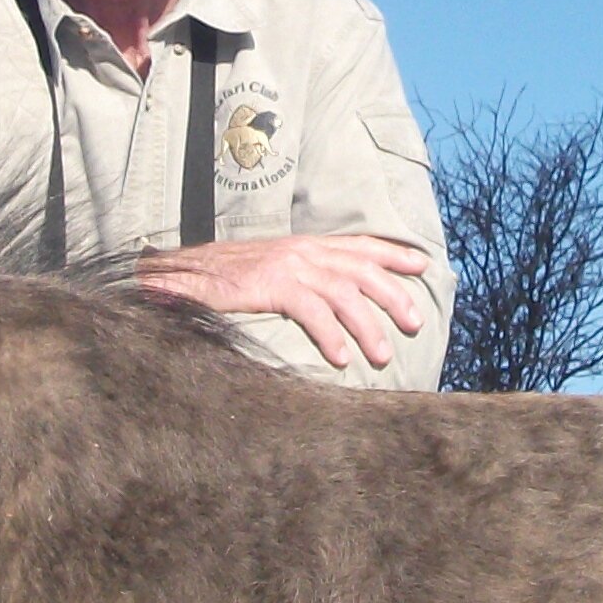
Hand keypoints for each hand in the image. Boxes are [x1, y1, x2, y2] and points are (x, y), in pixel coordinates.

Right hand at [135, 235, 431, 372]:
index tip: (421, 265)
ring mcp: (287, 267)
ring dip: (366, 326)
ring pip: (343, 294)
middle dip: (393, 295)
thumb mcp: (270, 267)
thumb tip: (328, 292)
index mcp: (304, 245)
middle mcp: (302, 251)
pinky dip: (329, 335)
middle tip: (414, 323)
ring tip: (381, 355)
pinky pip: (311, 311)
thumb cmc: (224, 276)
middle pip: (361, 270)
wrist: (181, 273)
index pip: (357, 245)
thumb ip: (300, 274)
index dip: (391, 254)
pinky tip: (340, 357)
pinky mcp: (270, 285)